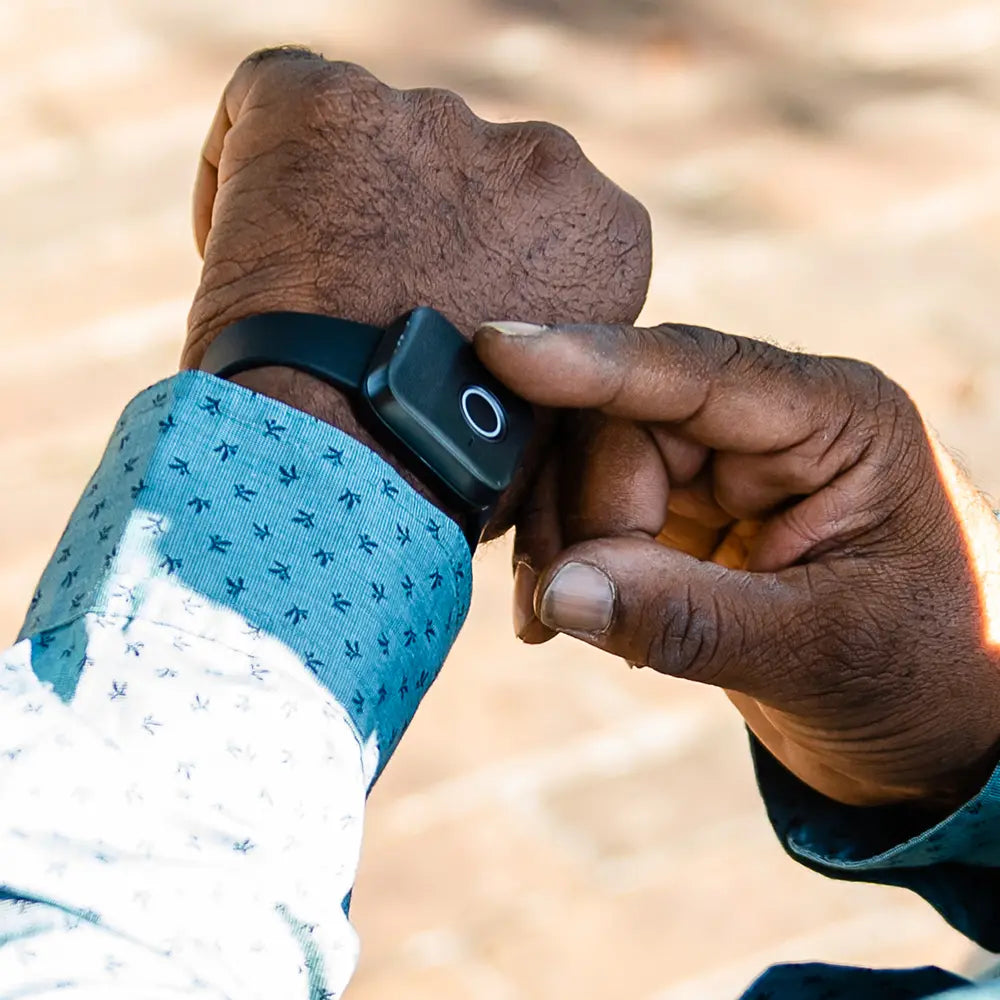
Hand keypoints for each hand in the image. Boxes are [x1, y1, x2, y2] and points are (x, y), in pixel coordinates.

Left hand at [182, 47, 650, 518]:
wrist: (351, 462)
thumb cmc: (440, 467)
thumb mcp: (538, 404)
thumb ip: (538, 340)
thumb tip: (503, 348)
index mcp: (602, 231)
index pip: (540, 218)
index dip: (481, 265)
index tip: (436, 313)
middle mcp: (539, 155)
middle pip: (459, 172)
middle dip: (414, 224)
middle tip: (362, 301)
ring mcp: (434, 119)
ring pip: (373, 139)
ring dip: (342, 200)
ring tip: (304, 293)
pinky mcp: (329, 102)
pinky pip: (276, 101)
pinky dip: (250, 164)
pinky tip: (245, 242)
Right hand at [476, 320, 999, 808]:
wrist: (936, 731)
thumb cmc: (924, 675)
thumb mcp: (821, 650)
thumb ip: (689, 619)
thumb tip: (560, 592)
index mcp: (835, 422)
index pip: (695, 372)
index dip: (590, 362)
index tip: (498, 351)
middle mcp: (770, 428)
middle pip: (623, 426)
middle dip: (577, 512)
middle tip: (553, 603)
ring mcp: (724, 471)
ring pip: (594, 466)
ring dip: (560, 541)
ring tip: (552, 622)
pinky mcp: (689, 517)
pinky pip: (599, 513)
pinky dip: (569, 564)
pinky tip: (563, 616)